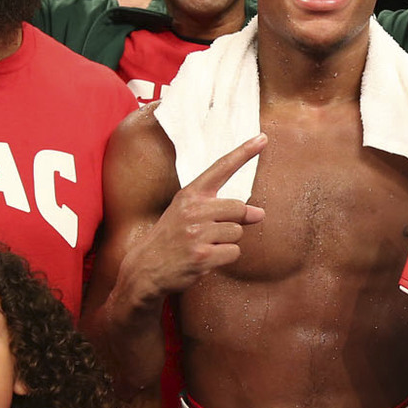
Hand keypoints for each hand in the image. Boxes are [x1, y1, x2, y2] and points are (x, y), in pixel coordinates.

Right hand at [122, 133, 268, 300]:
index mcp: (189, 195)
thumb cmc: (171, 239)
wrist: (144, 269)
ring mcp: (196, 233)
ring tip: (203, 246)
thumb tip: (260, 214)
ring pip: (237, 233)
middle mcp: (193, 210)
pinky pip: (233, 253)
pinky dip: (224, 258)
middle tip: (214, 233)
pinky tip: (205, 259)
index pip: (221, 168)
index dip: (244, 153)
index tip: (262, 138)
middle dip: (236, 221)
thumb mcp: (188, 216)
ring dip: (226, 243)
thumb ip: (221, 210)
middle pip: (238, 207)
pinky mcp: (201, 256)